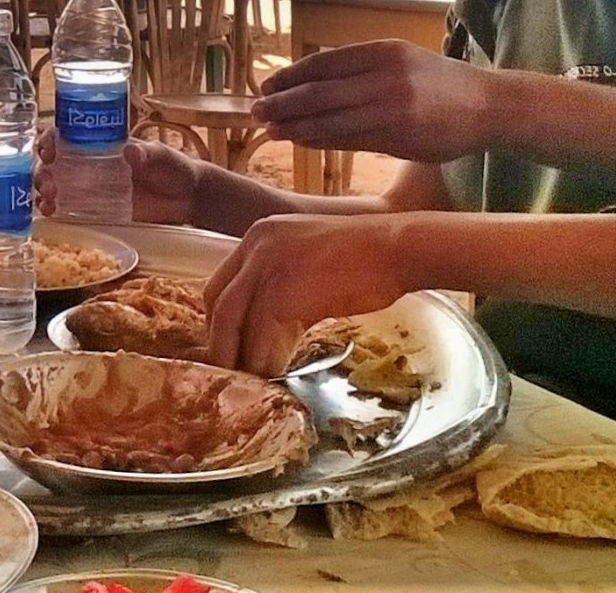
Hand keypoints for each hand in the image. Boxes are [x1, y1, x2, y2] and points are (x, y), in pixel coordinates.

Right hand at [36, 137, 262, 232]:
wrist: (188, 199)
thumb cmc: (175, 168)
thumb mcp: (163, 156)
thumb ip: (147, 153)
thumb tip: (129, 151)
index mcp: (100, 144)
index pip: (65, 137)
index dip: (49, 141)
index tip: (48, 150)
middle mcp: (89, 164)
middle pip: (52, 164)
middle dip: (43, 172)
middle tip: (50, 185)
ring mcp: (89, 189)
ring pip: (54, 185)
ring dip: (43, 191)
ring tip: (48, 202)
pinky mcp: (95, 210)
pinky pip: (67, 209)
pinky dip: (53, 210)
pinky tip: (50, 214)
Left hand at [203, 213, 416, 376]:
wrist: (397, 249)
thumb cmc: (366, 258)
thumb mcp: (309, 259)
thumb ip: (282, 284)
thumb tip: (269, 326)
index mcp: (258, 236)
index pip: (221, 284)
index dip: (219, 320)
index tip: (228, 345)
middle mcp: (254, 246)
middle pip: (218, 303)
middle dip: (221, 341)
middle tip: (232, 369)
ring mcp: (266, 267)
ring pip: (233, 322)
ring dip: (240, 356)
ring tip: (252, 379)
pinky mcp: (283, 293)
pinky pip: (261, 336)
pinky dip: (267, 360)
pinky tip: (277, 374)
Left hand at [252, 40, 497, 162]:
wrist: (490, 105)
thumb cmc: (439, 84)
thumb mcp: (400, 61)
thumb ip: (360, 71)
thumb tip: (309, 84)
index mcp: (382, 51)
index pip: (323, 64)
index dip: (290, 76)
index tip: (265, 85)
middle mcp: (385, 76)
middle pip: (320, 91)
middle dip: (283, 102)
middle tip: (255, 109)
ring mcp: (392, 107)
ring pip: (331, 119)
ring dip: (296, 126)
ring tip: (270, 129)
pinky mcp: (400, 136)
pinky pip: (350, 140)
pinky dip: (321, 140)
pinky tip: (302, 141)